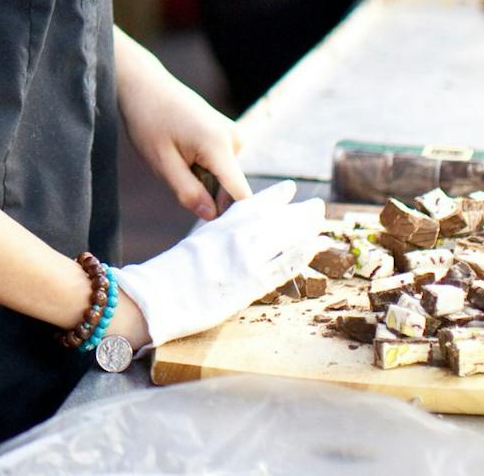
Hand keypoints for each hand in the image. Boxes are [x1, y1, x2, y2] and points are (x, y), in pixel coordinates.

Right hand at [113, 181, 325, 347]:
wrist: (161, 295)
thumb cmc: (171, 273)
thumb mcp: (196, 244)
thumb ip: (216, 234)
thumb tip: (226, 229)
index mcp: (221, 225)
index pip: (254, 204)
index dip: (274, 196)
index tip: (289, 188)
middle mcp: (237, 237)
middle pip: (277, 220)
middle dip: (299, 212)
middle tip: (317, 205)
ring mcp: (247, 259)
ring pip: (287, 239)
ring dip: (308, 229)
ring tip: (322, 224)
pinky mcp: (253, 283)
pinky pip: (285, 266)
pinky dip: (303, 254)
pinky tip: (316, 247)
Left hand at [120, 60, 247, 222]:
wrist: (145, 85)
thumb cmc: (149, 121)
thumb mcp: (162, 163)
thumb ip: (188, 192)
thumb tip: (212, 216)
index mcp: (219, 145)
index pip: (242, 194)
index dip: (236, 218)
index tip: (226, 238)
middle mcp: (234, 139)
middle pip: (231, 189)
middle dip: (208, 196)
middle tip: (178, 184)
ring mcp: (232, 135)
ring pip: (224, 178)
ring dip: (203, 181)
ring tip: (177, 162)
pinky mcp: (227, 134)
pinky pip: (221, 165)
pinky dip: (204, 169)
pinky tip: (183, 155)